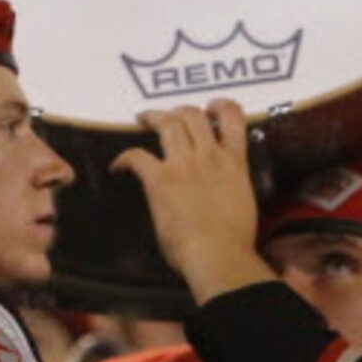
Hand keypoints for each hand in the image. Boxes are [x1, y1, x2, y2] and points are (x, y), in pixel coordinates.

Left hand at [112, 99, 270, 304]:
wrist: (219, 257)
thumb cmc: (232, 242)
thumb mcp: (242, 202)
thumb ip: (231, 185)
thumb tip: (221, 188)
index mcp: (234, 163)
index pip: (232, 116)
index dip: (219, 105)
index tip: (209, 107)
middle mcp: (210, 157)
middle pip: (192, 113)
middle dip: (177, 110)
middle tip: (167, 117)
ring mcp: (185, 166)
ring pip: (168, 123)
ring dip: (153, 118)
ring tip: (143, 120)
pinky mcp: (160, 180)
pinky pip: (136, 156)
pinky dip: (124, 158)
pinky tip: (119, 166)